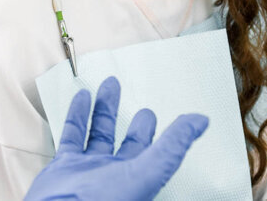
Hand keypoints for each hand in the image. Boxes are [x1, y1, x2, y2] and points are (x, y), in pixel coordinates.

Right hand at [25, 76, 208, 200]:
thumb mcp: (147, 171)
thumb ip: (173, 146)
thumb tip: (201, 121)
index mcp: (138, 179)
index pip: (159, 154)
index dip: (169, 136)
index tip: (180, 119)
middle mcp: (114, 175)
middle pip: (129, 144)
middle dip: (136, 124)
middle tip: (143, 107)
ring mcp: (88, 170)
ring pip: (99, 133)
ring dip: (104, 109)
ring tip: (109, 86)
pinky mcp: (64, 166)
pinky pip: (72, 136)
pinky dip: (77, 115)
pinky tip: (82, 96)